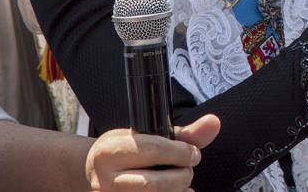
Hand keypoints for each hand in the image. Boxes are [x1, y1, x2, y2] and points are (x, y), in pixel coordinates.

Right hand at [86, 115, 219, 190]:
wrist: (93, 175)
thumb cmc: (125, 153)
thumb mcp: (148, 137)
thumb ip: (184, 134)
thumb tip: (213, 123)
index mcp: (109, 151)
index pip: (153, 150)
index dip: (181, 153)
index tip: (194, 154)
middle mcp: (104, 180)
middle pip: (155, 184)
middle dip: (182, 177)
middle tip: (187, 170)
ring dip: (178, 191)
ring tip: (179, 183)